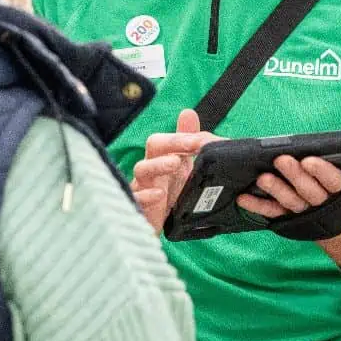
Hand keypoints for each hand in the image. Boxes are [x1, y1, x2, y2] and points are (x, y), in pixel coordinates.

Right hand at [132, 109, 220, 233]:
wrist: (156, 227)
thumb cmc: (168, 195)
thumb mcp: (181, 168)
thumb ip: (187, 143)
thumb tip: (188, 112)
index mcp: (163, 158)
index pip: (170, 138)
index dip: (185, 136)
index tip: (205, 140)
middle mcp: (151, 169)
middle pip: (154, 146)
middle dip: (173, 142)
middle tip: (193, 144)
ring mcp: (142, 187)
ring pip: (142, 169)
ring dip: (158, 165)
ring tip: (175, 164)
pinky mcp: (137, 207)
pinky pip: (135, 197)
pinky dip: (146, 195)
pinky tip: (159, 195)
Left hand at [237, 157, 340, 270]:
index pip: (335, 183)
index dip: (322, 173)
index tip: (310, 160)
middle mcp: (327, 207)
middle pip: (308, 191)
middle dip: (294, 177)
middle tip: (280, 161)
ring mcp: (311, 215)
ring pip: (291, 203)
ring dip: (274, 192)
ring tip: (261, 178)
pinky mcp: (299, 220)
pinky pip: (276, 215)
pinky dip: (260, 208)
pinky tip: (243, 200)